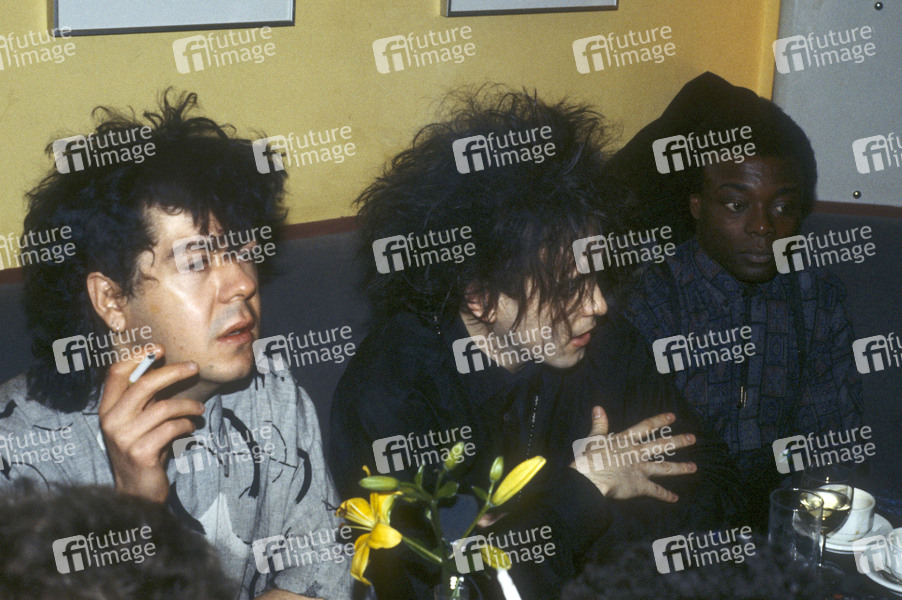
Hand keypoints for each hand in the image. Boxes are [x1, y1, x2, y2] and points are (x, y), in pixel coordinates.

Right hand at [98, 345, 204, 502]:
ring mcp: (124, 438)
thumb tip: (167, 365)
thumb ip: (145, 398)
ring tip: (199, 409)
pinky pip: (171, 428)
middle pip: (144, 385)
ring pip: (163, 407)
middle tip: (194, 367)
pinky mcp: (141, 453)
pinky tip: (192, 427)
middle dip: (173, 372)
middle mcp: (111, 421)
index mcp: (107, 409)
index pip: (116, 373)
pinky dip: (187, 424)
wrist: (137, 492)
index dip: (138, 357)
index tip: (160, 348)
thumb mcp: (138, 421)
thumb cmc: (143, 449)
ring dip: (188, 405)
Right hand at [573, 406, 696, 501]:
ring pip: (665, 468)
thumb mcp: (593, 438)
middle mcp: (637, 453)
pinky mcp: (640, 486)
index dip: (659, 421)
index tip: (673, 416)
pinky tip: (675, 499)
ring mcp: (640, 469)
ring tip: (694, 467)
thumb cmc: (589, 457)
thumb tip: (598, 408)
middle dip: (679, 441)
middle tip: (693, 438)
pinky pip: (655, 491)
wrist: (590, 478)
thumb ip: (599, 425)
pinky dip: (665, 495)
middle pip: (662, 445)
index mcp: (626, 440)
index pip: (646, 427)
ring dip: (680, 468)